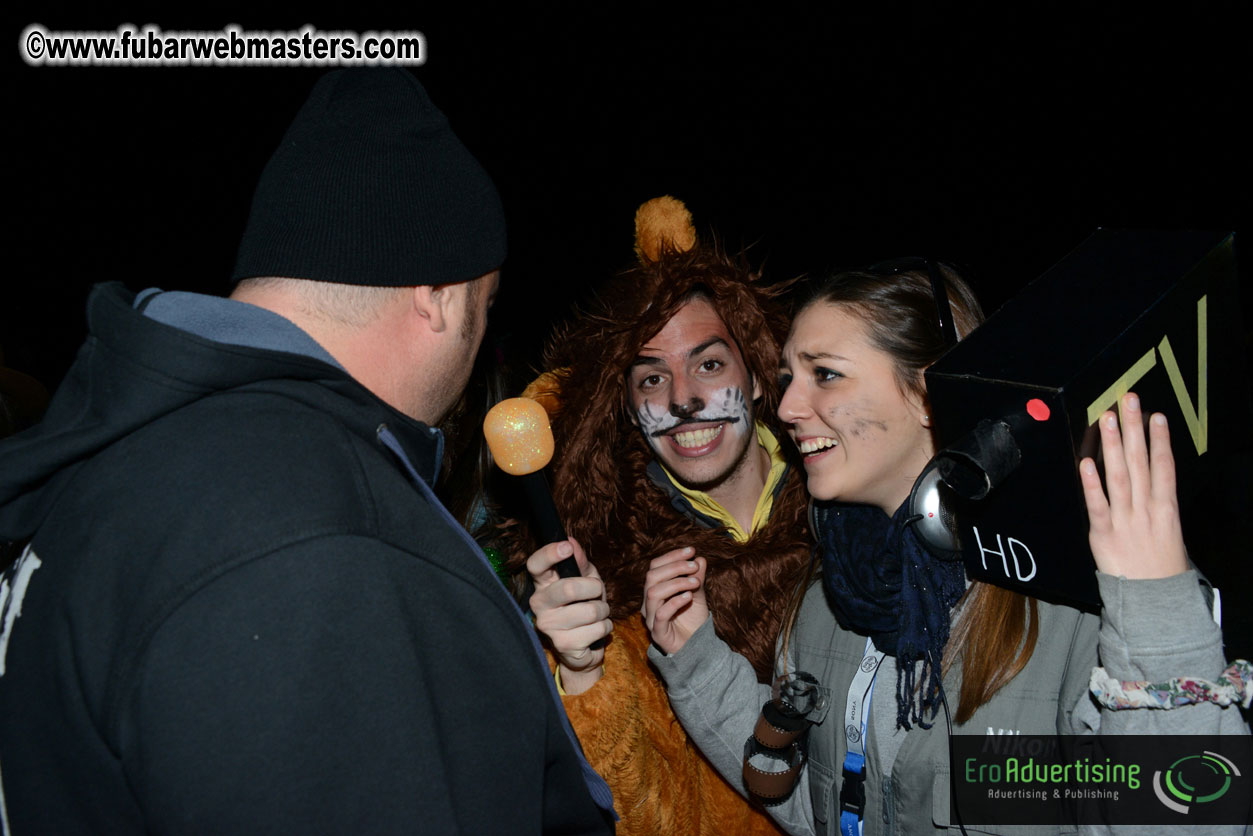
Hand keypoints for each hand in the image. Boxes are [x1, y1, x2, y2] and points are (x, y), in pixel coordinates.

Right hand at [527, 538, 611, 694]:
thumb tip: (571, 542)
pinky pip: (598, 629)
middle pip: (569, 588)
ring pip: (591, 611)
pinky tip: (596, 630)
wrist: (582, 646)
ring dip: (603, 611)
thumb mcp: (585, 579)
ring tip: (597, 614)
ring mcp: (549, 626)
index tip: (566, 547)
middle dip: (594, 588)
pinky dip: (606, 627)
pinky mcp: (563, 645)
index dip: (549, 554)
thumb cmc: (583, 605)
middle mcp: (539, 604)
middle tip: (596, 593)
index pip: (535, 565)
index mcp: (543, 584)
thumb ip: (580, 562)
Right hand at [642, 546, 708, 654]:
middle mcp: (649, 602)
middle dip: (674, 566)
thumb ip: (697, 578)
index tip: (692, 551)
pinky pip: (660, 614)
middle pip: (652, 576)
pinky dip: (675, 602)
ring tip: (695, 582)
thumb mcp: (698, 595)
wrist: (696, 648)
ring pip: (653, 593)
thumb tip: (700, 559)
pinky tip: (689, 596)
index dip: (672, 556)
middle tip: (695, 566)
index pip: (655, 566)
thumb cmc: (693, 620)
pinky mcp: (658, 632)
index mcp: (655, 589)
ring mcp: (651, 617)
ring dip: (676, 582)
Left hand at [1079, 392, 1187, 578]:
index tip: (1154, 416)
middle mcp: (1147, 508)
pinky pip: (1097, 505)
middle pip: (1140, 461)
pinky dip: (1091, 484)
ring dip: (1113, 445)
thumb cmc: (1161, 565)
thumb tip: (1152, 479)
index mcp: (1166, 507)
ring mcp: (1125, 519)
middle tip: (1128, 401)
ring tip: (1109, 419)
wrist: (1154, 600)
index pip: (1164, 465)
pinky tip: (1087, 462)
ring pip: (1119, 475)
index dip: (1160, 439)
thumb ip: (1158, 503)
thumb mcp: (1170, 530)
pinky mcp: (1104, 533)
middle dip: (1134, 429)